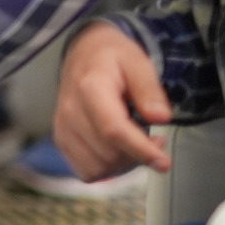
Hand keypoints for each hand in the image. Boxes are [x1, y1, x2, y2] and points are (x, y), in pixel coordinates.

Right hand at [53, 22, 171, 180]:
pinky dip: (106, 169)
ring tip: (135, 143)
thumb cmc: (113, 58)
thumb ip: (149, 89)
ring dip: (124, 164)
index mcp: (90, 87)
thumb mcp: (138, 62)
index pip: (113, 130)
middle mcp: (70, 110)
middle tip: (155, 138)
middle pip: (108, 153)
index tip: (164, 162)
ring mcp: (62, 127)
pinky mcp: (61, 139)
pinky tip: (117, 151)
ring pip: (98, 167)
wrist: (83, 53)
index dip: (140, 150)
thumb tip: (161, 118)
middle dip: (138, 154)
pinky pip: (86, 171)